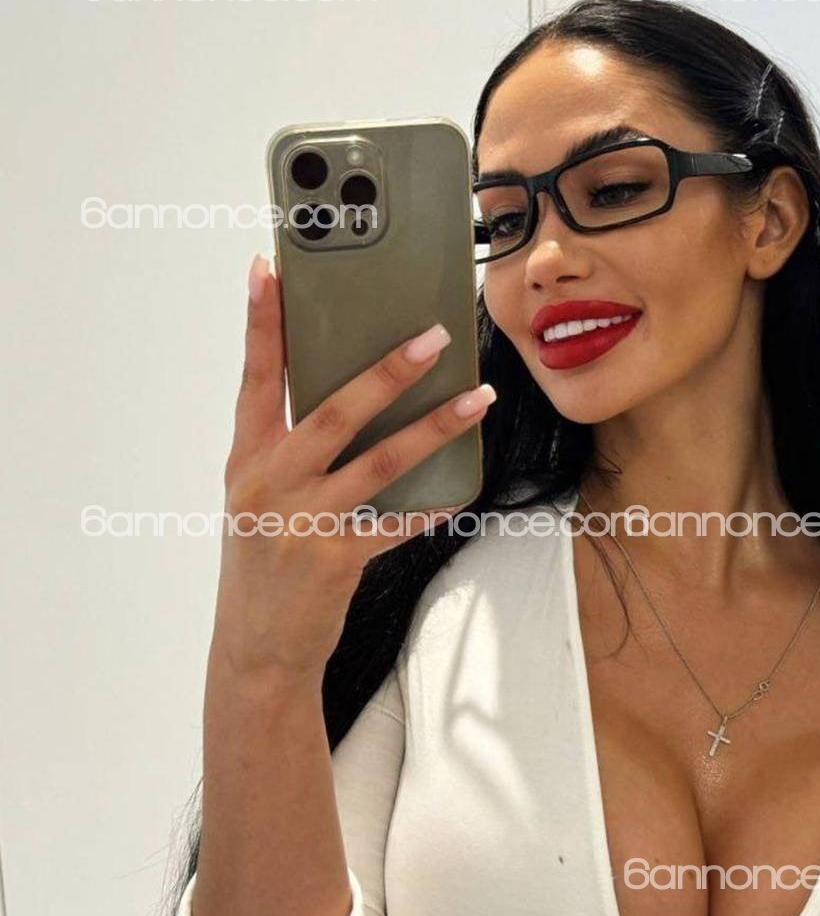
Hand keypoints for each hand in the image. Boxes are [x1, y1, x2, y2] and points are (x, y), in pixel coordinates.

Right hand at [211, 253, 494, 680]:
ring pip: (380, 460)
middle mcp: (271, 482)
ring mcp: (304, 521)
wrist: (255, 647)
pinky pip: (398, 523)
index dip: (261, 322)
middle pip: (333, 410)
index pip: (255, 377)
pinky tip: (463, 492)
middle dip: (386, 369)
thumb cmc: (262, 560)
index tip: (270, 268)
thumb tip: (351, 394)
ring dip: (435, 426)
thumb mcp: (257, 496)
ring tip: (478, 398)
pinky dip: (432, 506)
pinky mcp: (337, 559)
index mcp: (246, 458)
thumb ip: (289, 447)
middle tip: (434, 334)